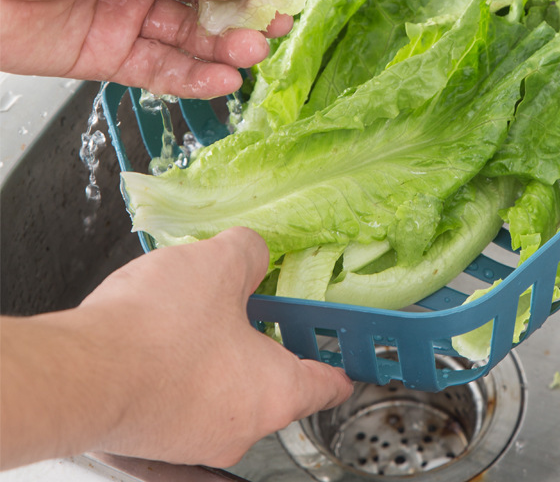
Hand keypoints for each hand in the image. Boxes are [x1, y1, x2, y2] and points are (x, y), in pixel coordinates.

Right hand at [0, 228, 352, 469]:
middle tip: (254, 315)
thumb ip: (250, 254)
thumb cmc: (159, 331)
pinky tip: (162, 341)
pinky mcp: (153, 441)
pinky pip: (184, 400)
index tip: (345, 368)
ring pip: (223, 394)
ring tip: (197, 318)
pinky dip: (182, 373)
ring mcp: (194, 440)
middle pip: (271, 388)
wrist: (79, 373)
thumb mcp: (221, 265)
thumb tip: (253, 253)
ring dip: (217, 359)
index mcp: (274, 392)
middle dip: (263, 349)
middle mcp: (241, 428)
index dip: (338, 369)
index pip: (325, 386)